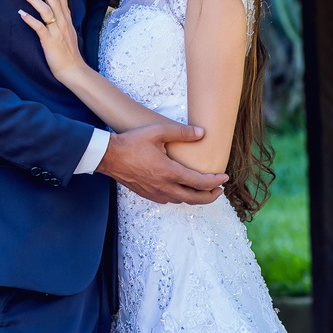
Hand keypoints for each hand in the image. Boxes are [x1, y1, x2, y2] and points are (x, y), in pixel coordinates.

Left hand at [17, 0, 85, 83]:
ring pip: (45, 10)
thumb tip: (53, 8)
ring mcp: (57, 31)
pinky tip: (20, 14)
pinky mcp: (50, 41)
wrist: (73, 70)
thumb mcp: (67, 31)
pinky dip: (30, 20)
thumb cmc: (68, 52)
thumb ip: (61, 19)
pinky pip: (39, 28)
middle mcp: (63, 21)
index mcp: (66, 18)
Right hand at [97, 124, 227, 204]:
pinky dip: (180, 198)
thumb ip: (181, 132)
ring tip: (203, 190)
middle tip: (219, 190)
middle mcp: (164, 187)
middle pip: (194, 198)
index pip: (199, 182)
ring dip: (195, 197)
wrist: (108, 156)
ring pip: (182, 201)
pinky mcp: (147, 194)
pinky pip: (169, 200)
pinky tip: (181, 190)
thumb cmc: (131, 142)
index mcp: (169, 172)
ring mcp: (155, 193)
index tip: (224, 178)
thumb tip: (201, 133)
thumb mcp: (157, 131)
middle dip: (210, 196)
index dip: (215, 181)